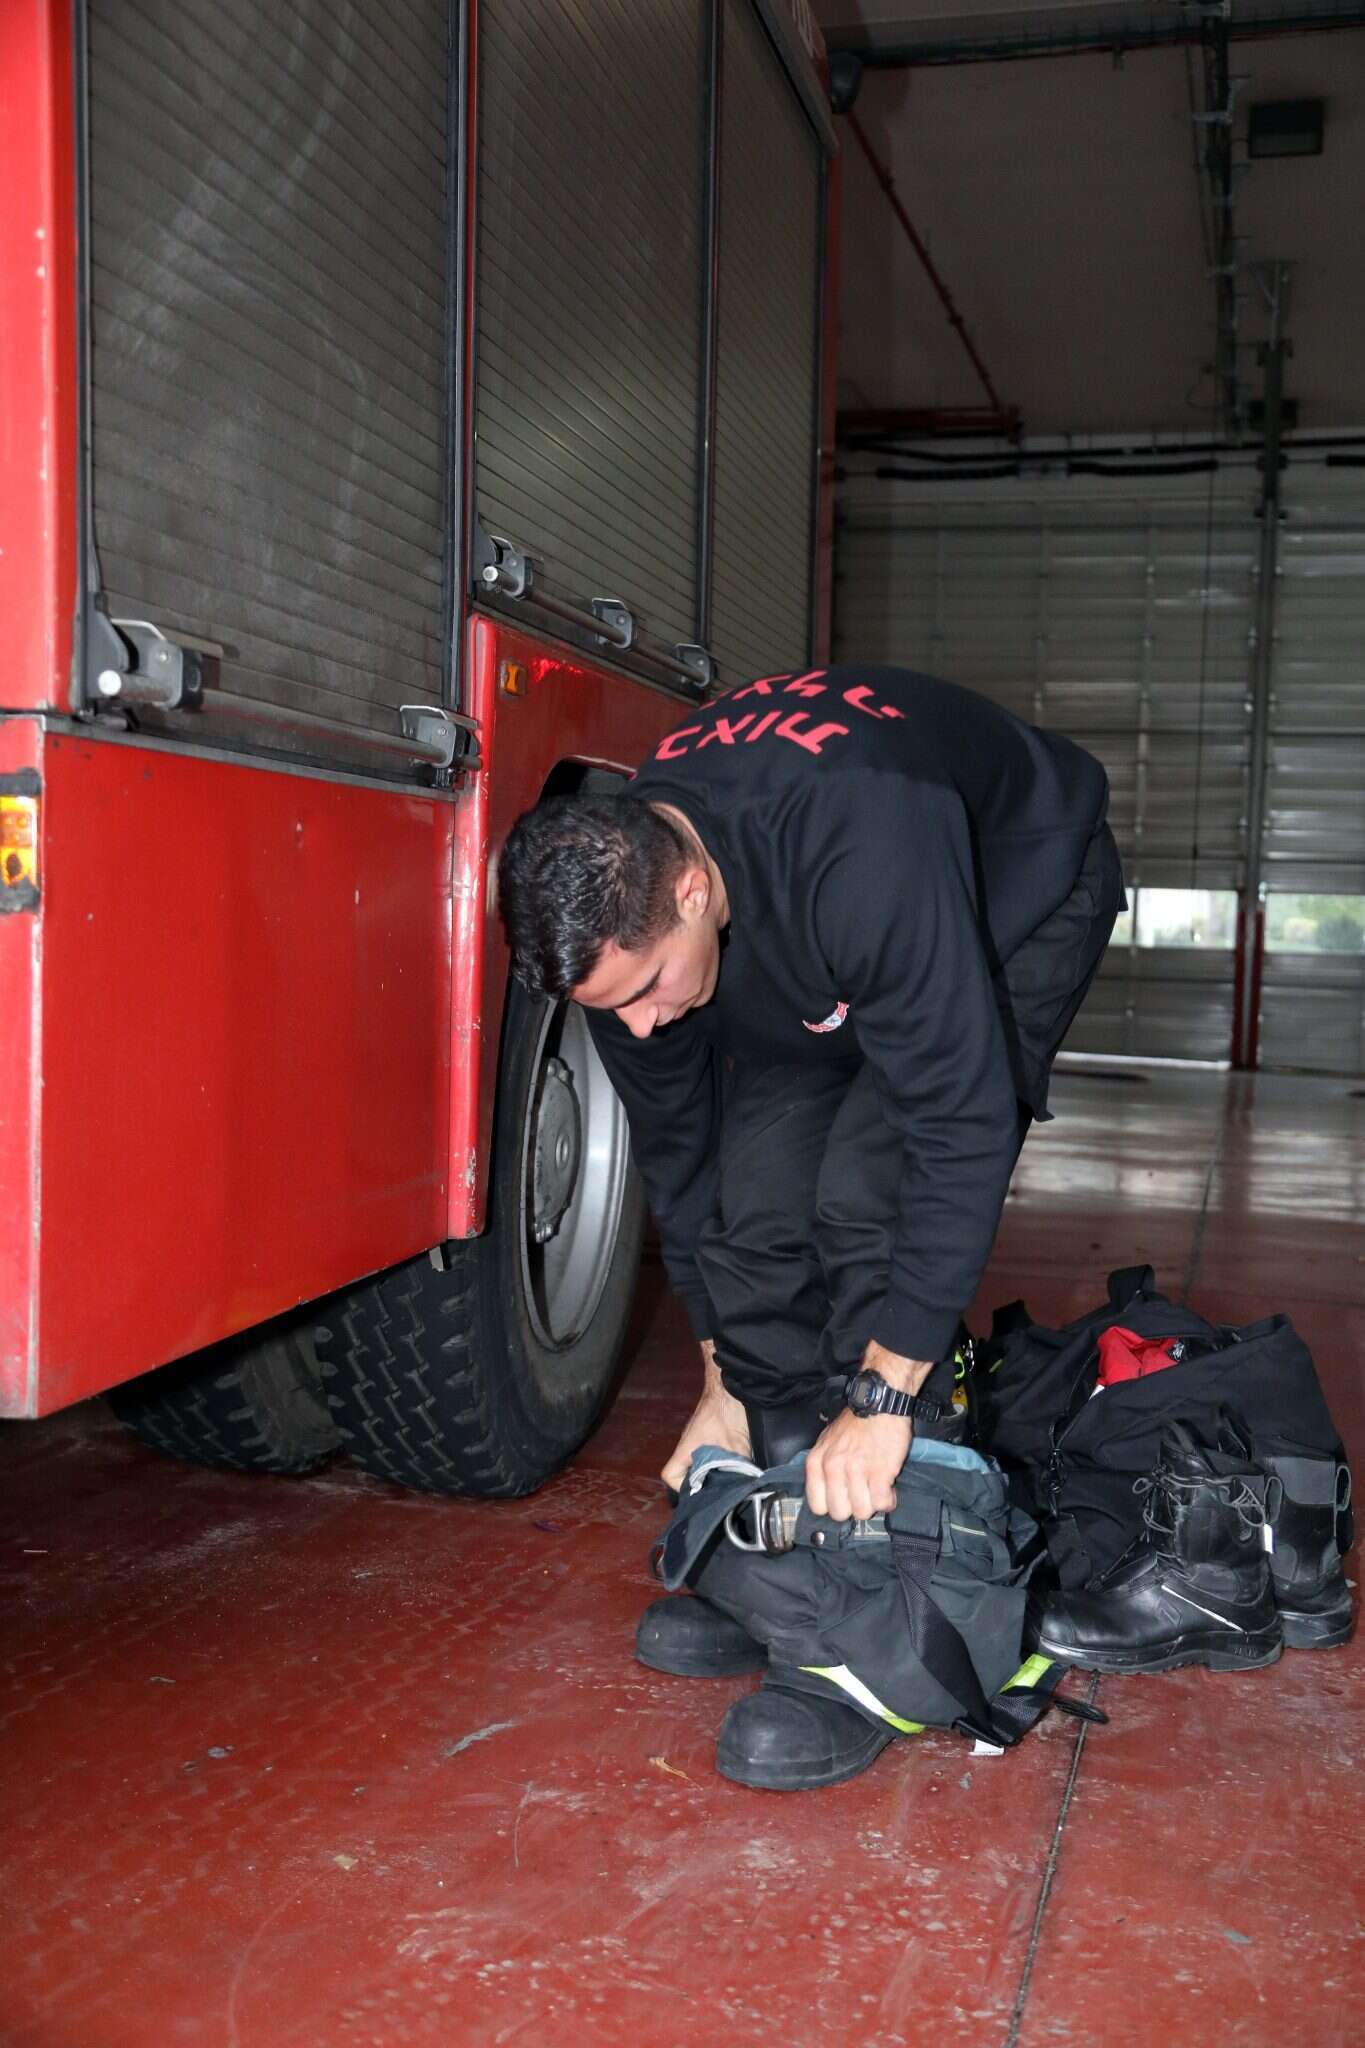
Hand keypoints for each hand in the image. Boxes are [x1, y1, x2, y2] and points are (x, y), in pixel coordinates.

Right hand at [660, 1342, 751, 1492]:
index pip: (670, 1475)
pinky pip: (712, 1451)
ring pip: (701, 1461)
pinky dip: (723, 1457)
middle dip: (703, 1482)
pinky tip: (739, 1460)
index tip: (700, 1493)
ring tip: (732, 1476)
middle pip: (686, 1471)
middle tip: (720, 1490)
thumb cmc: (726, 1409)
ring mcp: (700, 1436)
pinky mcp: (712, 1431)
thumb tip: (747, 1485)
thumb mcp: (736, 1445)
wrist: (733, 1383)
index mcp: (687, 1448)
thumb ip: (738, 1467)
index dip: (682, 1488)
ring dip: (715, 1469)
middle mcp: (689, 1444)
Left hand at [804, 1408, 910, 1522]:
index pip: (817, 1506)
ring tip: (877, 1488)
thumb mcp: (827, 1441)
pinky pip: (882, 1503)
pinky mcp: (880, 1472)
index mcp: (817, 1462)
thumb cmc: (856, 1421)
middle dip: (854, 1507)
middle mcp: (832, 1468)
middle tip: (863, 1494)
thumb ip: (824, 1468)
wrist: (880, 1403)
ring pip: (862, 1512)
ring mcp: (855, 1471)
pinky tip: (888, 1487)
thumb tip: (828, 1494)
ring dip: (873, 1503)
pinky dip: (888, 1500)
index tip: (844, 1500)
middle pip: (840, 1513)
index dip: (833, 1506)